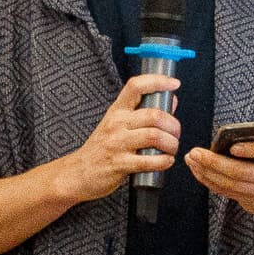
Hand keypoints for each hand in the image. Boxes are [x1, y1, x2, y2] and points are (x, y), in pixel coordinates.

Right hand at [56, 72, 181, 204]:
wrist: (78, 173)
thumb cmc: (100, 149)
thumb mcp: (116, 124)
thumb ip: (143, 113)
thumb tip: (171, 101)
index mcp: (117, 111)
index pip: (136, 86)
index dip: (158, 81)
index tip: (174, 83)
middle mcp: (116, 123)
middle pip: (154, 115)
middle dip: (173, 125)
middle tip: (176, 134)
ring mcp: (117, 143)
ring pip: (154, 136)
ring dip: (171, 144)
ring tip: (171, 149)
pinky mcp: (119, 164)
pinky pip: (148, 161)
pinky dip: (164, 162)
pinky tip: (166, 161)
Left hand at [180, 135, 253, 221]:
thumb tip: (234, 132)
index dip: (252, 150)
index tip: (233, 147)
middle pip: (243, 172)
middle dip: (215, 162)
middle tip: (195, 152)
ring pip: (231, 184)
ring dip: (207, 172)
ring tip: (191, 159)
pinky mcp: (250, 202)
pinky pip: (226, 191)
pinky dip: (208, 181)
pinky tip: (197, 170)